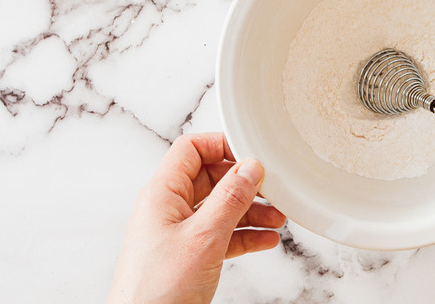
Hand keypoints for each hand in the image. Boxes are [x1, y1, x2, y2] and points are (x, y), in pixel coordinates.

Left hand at [108, 133, 285, 303]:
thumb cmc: (157, 290)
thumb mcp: (204, 237)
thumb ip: (230, 199)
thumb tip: (250, 168)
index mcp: (162, 194)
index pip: (191, 149)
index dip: (222, 145)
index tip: (252, 153)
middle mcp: (169, 209)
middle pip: (211, 178)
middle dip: (244, 183)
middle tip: (271, 189)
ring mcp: (179, 233)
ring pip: (221, 208)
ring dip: (251, 211)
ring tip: (277, 218)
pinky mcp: (189, 255)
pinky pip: (222, 234)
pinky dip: (245, 235)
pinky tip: (266, 239)